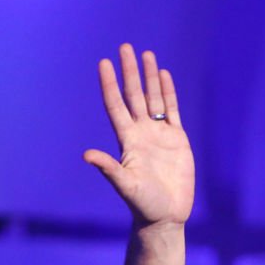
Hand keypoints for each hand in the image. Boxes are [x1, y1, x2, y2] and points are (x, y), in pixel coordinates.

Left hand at [84, 44, 194, 230]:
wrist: (165, 217)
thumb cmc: (143, 205)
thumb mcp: (125, 186)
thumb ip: (109, 168)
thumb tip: (87, 155)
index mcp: (127, 142)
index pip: (116, 106)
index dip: (110, 85)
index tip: (104, 63)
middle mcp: (141, 134)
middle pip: (134, 96)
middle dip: (129, 72)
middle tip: (124, 47)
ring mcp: (159, 135)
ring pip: (153, 99)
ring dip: (149, 77)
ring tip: (145, 54)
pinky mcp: (177, 140)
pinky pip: (171, 111)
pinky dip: (168, 93)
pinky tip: (163, 76)